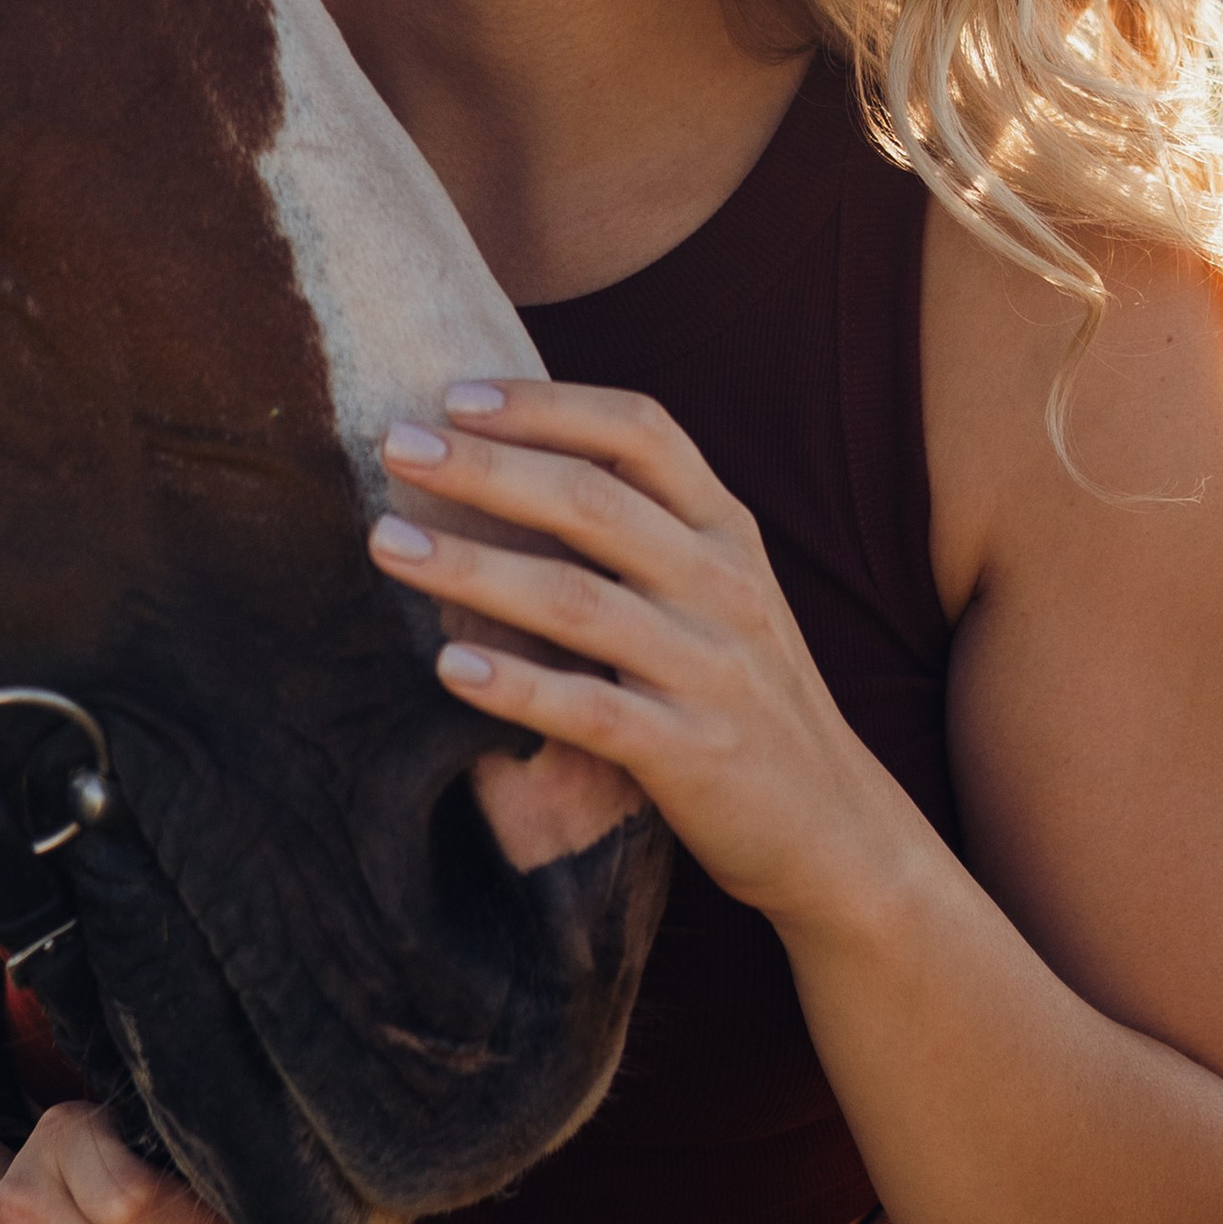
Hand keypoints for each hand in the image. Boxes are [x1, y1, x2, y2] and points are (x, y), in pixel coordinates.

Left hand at [368, 379, 911, 933]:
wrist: (835, 828)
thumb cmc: (745, 693)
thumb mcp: (720, 591)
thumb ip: (646, 528)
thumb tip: (511, 462)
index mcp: (728, 531)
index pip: (640, 430)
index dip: (546, 405)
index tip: (455, 395)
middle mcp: (724, 586)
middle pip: (591, 501)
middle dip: (483, 467)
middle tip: (393, 444)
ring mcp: (710, 669)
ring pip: (575, 600)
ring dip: (471, 569)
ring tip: (387, 544)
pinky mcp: (691, 752)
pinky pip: (588, 710)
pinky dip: (515, 686)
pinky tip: (447, 668)